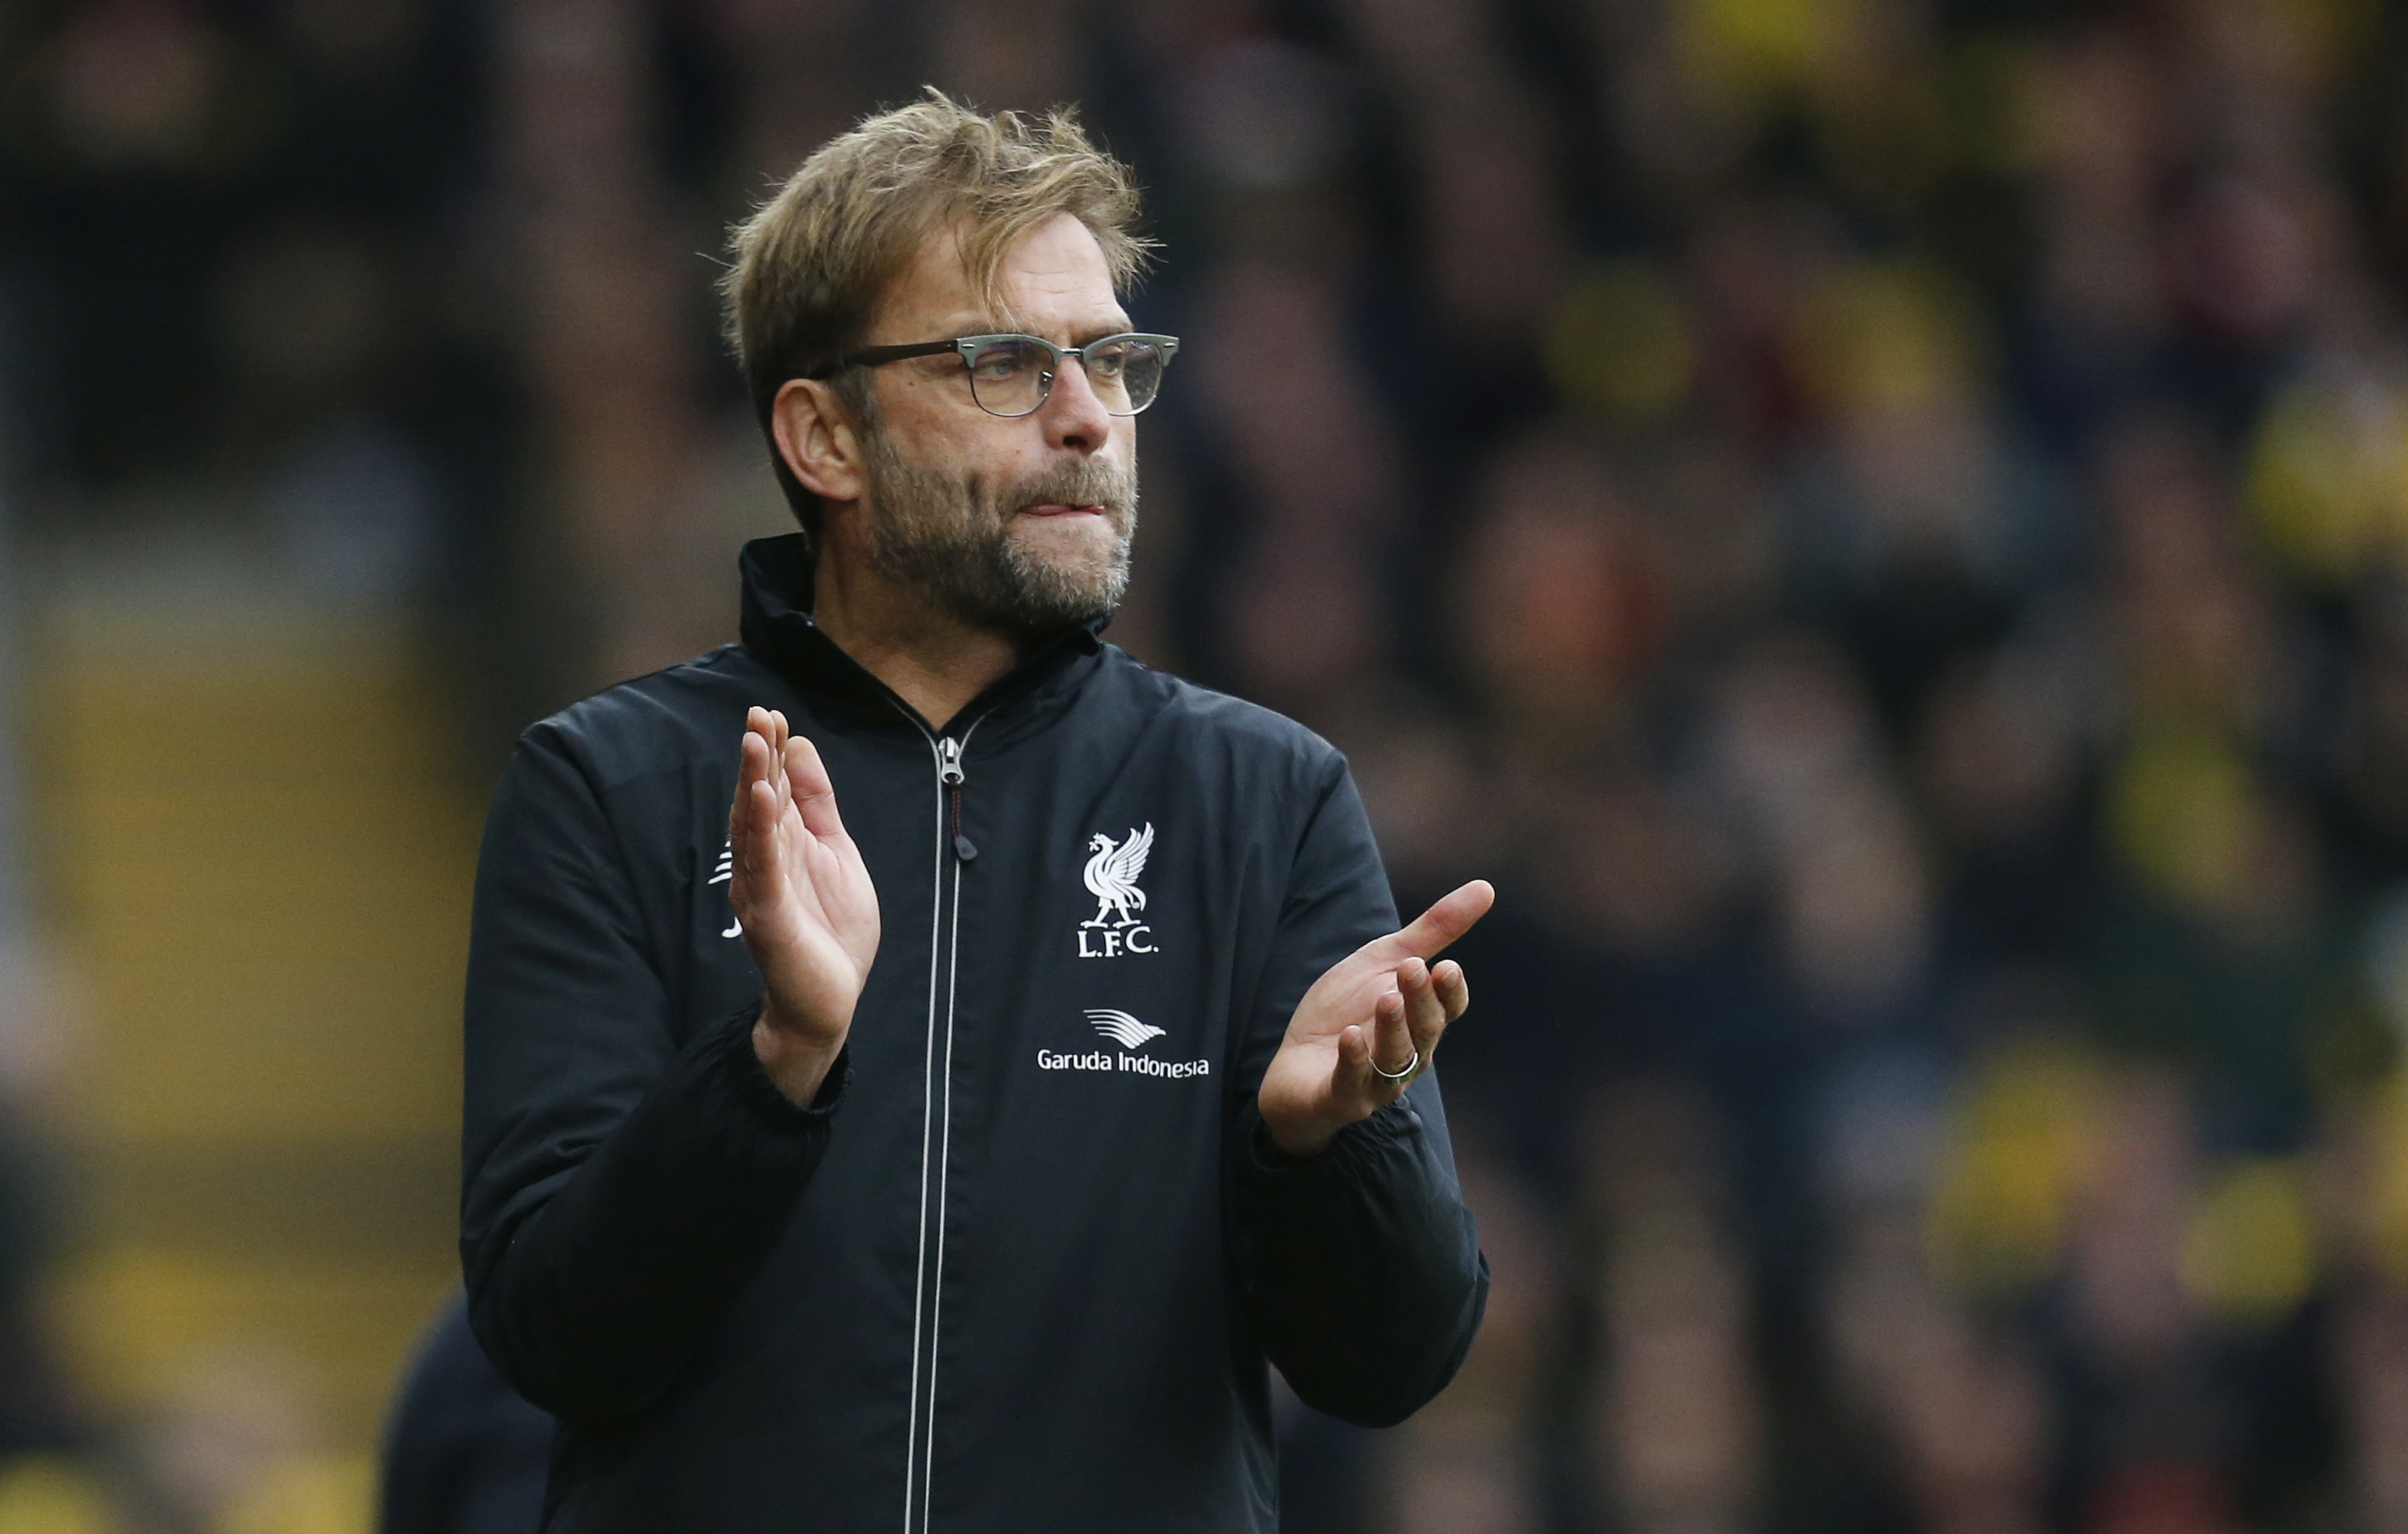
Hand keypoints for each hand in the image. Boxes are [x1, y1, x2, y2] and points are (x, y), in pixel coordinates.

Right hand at [730, 707, 880, 1103]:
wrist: (829, 1002)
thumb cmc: (831, 932)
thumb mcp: (836, 853)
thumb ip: (817, 805)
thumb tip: (802, 748)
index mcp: (782, 847)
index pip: (773, 790)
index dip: (773, 753)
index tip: (773, 715)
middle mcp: (763, 864)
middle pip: (757, 802)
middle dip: (759, 758)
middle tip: (758, 715)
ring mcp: (761, 889)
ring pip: (752, 828)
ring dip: (752, 783)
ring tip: (755, 743)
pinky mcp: (768, 917)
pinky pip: (762, 868)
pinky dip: (759, 832)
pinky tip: (757, 798)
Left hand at [1256, 880, 1493, 1157]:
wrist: (1296, 1062)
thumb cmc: (1346, 1009)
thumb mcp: (1384, 960)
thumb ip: (1433, 930)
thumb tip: (1486, 887)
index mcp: (1421, 1020)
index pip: (1449, 1008)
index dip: (1450, 992)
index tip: (1446, 968)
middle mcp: (1409, 1054)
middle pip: (1425, 1030)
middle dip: (1421, 1000)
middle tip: (1411, 969)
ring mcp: (1377, 1081)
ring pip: (1395, 1058)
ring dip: (1393, 1029)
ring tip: (1387, 998)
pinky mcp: (1342, 1096)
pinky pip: (1352, 1082)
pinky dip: (1353, 1060)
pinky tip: (1349, 1036)